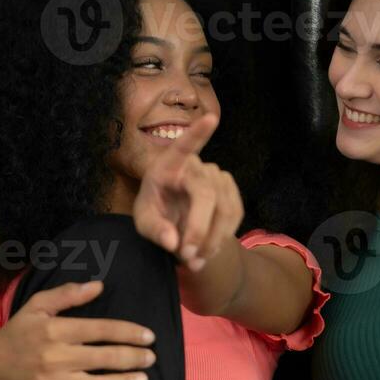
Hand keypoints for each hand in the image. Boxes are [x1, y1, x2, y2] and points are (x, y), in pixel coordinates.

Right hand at [0, 280, 157, 379]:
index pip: (101, 330)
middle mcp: (55, 357)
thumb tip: (99, 286)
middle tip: (151, 358)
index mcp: (55, 330)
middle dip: (134, 358)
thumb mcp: (36, 306)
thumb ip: (67, 294)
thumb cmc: (15, 334)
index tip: (149, 336)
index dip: (129, 332)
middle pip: (104, 358)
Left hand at [132, 115, 243, 272]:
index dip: (197, 133)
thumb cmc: (155, 214)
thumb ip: (155, 231)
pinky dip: (222, 238)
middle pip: (206, 194)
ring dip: (211, 239)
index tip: (211, 118)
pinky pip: (235, 215)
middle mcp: (196, 166)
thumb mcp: (144, 224)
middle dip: (198, 229)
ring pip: (224, 208)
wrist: (175, 223)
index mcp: (168, 165)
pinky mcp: (231, 192)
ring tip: (194, 260)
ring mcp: (217, 176)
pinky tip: (207, 251)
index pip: (183, 146)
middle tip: (186, 256)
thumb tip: (172, 242)